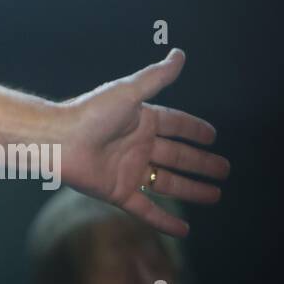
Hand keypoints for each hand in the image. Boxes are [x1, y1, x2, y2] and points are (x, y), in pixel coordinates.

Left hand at [57, 49, 230, 237]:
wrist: (58, 140)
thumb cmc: (90, 113)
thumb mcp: (128, 92)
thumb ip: (156, 77)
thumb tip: (179, 53)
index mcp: (140, 121)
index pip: (175, 125)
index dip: (194, 130)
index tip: (214, 136)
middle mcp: (136, 146)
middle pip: (177, 156)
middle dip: (201, 163)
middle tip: (224, 169)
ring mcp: (128, 170)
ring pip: (167, 183)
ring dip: (191, 190)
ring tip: (215, 195)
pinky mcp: (118, 192)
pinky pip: (146, 209)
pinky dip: (164, 221)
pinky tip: (183, 230)